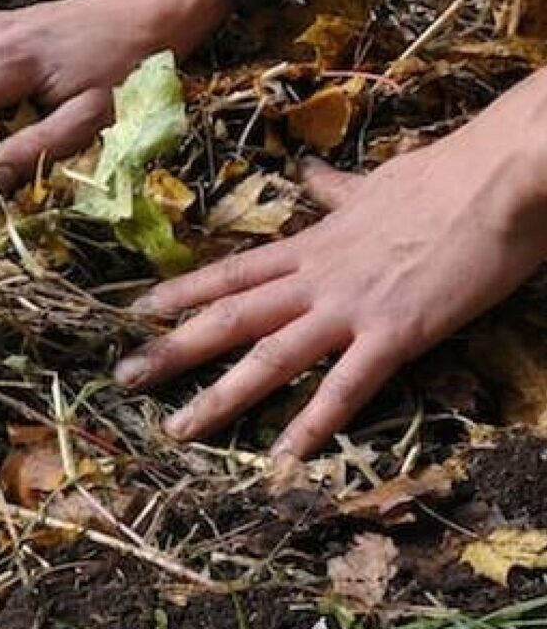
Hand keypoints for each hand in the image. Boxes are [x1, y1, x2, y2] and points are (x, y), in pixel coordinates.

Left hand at [116, 72, 546, 458]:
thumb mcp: (375, 181)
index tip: (136, 309)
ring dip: (220, 397)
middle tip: (124, 378)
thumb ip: (336, 189)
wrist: (503, 175)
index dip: (183, 291)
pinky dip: (311, 423)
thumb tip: (310, 172)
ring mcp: (351, 307)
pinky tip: (280, 456)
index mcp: (315, 243)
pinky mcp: (397, 333)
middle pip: (229, 317)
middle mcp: (317, 278)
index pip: (232, 271)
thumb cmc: (448, 175)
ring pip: (269, 358)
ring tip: (177, 429)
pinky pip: (345, 387)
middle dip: (173, 350)